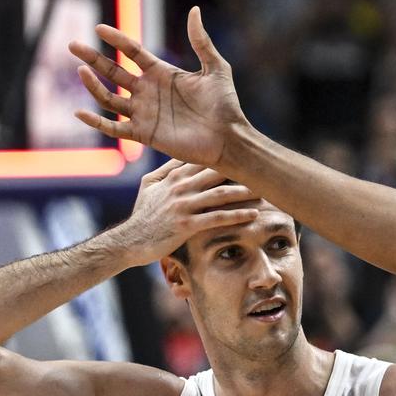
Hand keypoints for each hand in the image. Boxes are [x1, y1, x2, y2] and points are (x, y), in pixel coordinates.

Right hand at [68, 6, 248, 165]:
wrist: (229, 138)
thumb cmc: (226, 104)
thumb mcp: (215, 68)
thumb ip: (201, 41)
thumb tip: (194, 9)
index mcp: (162, 73)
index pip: (132, 52)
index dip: (116, 39)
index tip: (99, 28)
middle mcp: (148, 91)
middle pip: (113, 71)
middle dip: (93, 58)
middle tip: (73, 44)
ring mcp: (144, 113)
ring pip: (108, 97)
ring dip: (93, 85)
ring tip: (81, 70)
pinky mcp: (143, 134)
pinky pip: (114, 128)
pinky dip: (96, 122)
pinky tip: (80, 112)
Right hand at [107, 161, 257, 266]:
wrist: (130, 241)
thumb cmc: (143, 214)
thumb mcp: (149, 185)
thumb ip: (168, 169)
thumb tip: (185, 154)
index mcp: (174, 177)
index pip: (205, 161)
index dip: (228, 157)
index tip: (249, 155)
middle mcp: (180, 188)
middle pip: (218, 174)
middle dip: (242, 171)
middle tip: (265, 171)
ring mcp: (183, 206)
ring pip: (221, 195)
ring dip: (245, 193)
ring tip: (265, 191)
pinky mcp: (186, 225)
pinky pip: (217, 218)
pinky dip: (237, 215)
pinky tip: (253, 215)